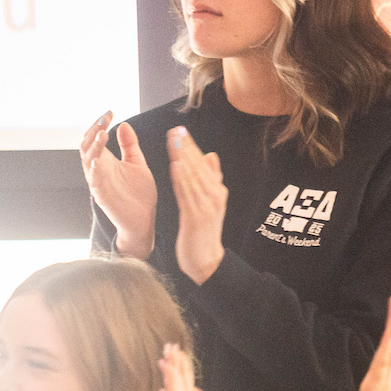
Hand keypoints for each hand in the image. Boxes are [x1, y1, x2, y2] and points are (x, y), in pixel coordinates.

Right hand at [80, 112, 158, 257]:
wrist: (144, 220)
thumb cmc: (139, 194)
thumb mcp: (137, 163)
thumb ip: (129, 145)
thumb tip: (124, 124)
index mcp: (107, 161)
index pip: (95, 137)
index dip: (100, 124)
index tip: (110, 111)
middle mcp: (99, 169)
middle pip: (87, 145)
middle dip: (94, 130)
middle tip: (104, 117)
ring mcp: (98, 182)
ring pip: (87, 160)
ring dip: (93, 146)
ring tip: (101, 134)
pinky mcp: (102, 195)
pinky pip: (93, 180)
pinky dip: (94, 169)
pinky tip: (97, 160)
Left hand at [168, 127, 226, 284]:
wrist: (205, 260)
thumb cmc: (203, 232)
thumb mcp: (210, 204)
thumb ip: (211, 180)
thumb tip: (211, 155)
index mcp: (217, 191)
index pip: (203, 163)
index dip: (191, 146)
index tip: (180, 130)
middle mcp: (214, 196)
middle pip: (198, 167)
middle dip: (186, 147)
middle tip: (175, 130)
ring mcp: (206, 206)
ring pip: (193, 177)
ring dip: (183, 158)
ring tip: (173, 143)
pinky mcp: (196, 217)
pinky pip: (187, 195)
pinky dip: (182, 180)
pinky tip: (175, 167)